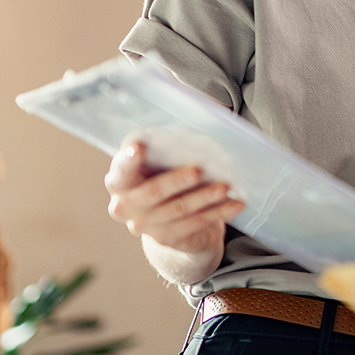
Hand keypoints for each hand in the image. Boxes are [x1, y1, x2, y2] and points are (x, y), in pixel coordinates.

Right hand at [104, 137, 243, 252]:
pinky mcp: (166, 238)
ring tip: (225, 186)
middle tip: (198, 170)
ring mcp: (144, 225)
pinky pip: (195, 224)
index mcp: (119, 179)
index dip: (129, 159)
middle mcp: (124, 205)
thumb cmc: (164, 175)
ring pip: (178, 209)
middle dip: (175, 181)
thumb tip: (201, 117)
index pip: (122, 169)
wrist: (170, 217)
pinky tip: (235, 203)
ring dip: (204, 197)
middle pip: (151, 193)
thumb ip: (168, 146)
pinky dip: (218, 212)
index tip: (140, 146)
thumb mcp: (161, 160)